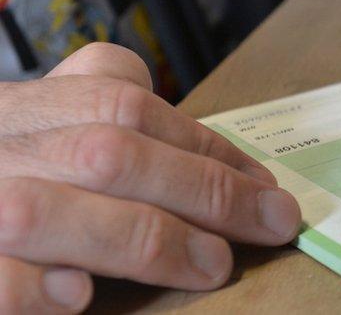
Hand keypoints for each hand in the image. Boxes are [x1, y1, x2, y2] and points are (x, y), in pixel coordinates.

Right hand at [0, 43, 300, 313]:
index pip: (135, 114)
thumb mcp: (39, 110)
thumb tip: (150, 89)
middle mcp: (3, 142)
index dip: (211, 152)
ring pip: (49, 211)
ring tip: (210, 265)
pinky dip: (31, 286)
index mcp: (35, 104)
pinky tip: (79, 296)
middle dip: (203, 192)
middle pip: (111, 154)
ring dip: (141, 241)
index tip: (269, 189)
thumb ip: (89, 92)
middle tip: (271, 225)